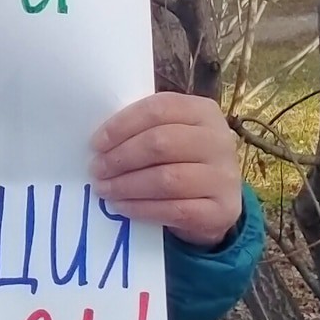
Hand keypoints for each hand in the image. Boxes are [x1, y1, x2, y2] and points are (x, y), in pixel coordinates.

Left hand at [90, 92, 243, 248]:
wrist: (217, 203)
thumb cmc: (183, 162)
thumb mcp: (171, 136)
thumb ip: (143, 131)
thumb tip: (100, 143)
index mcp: (202, 112)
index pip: (158, 109)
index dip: (122, 125)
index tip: (96, 144)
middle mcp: (218, 141)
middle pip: (161, 143)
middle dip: (121, 157)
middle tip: (97, 169)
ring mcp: (223, 177)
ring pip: (167, 179)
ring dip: (127, 185)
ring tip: (104, 189)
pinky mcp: (222, 209)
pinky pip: (174, 209)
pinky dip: (142, 208)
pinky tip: (122, 206)